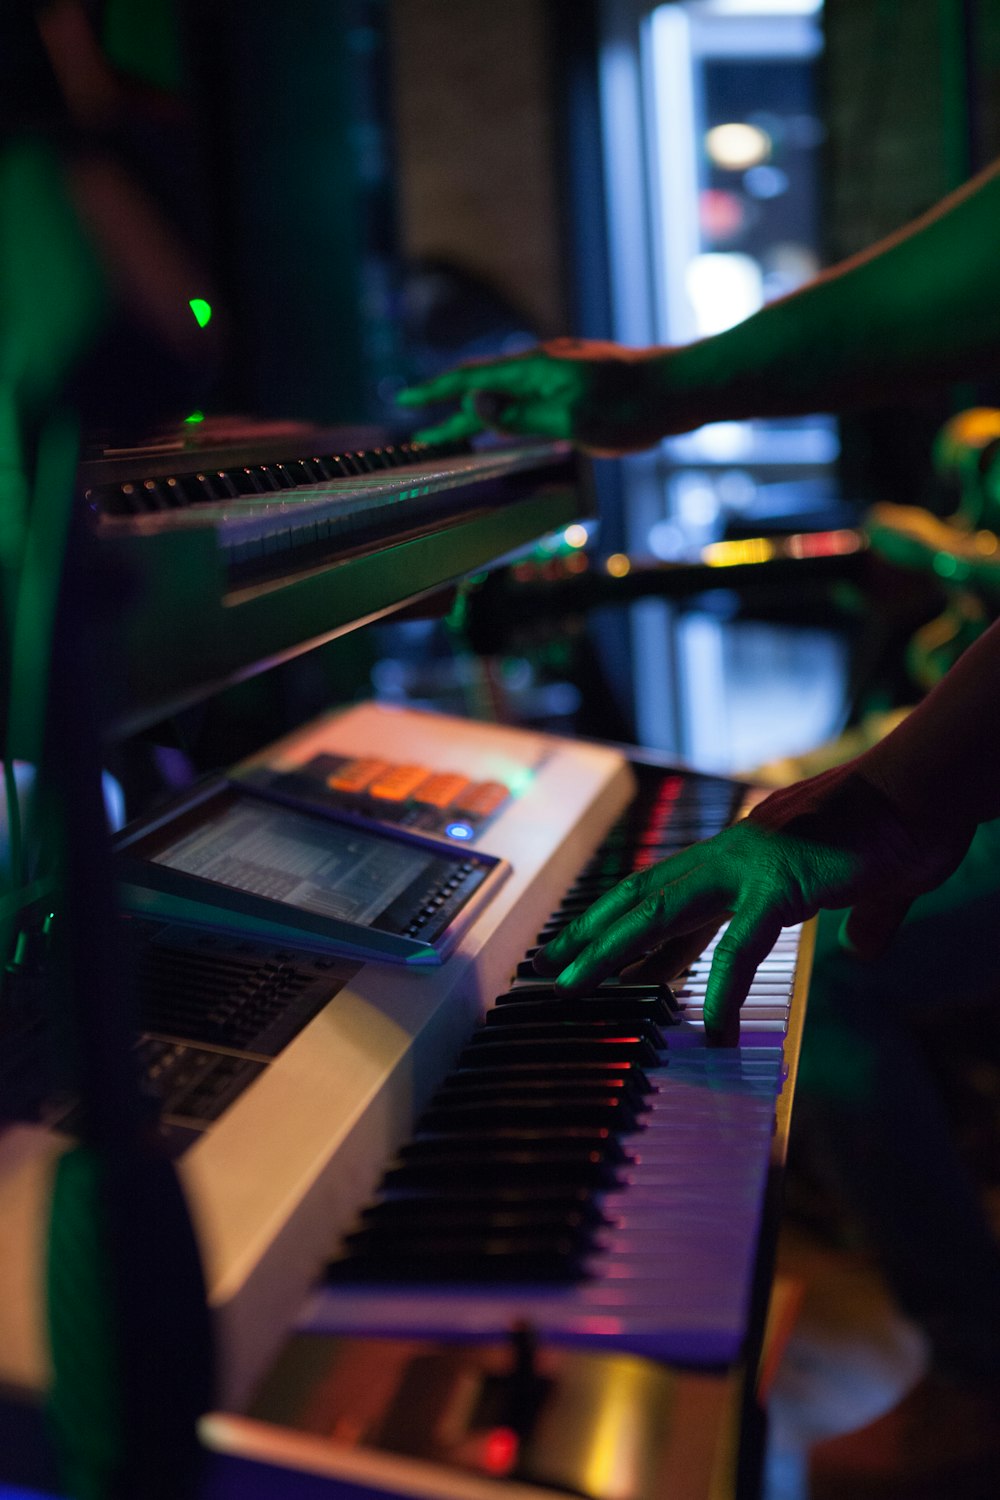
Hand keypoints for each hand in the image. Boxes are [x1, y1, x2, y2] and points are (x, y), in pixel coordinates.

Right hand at [396, 338, 663, 453]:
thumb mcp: (571, 420)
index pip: (471, 378)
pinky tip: (508, 423)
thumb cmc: (632, 408)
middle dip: (449, 411)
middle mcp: (543, 366)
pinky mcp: (578, 383)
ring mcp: (561, 373)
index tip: (405, 400)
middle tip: (422, 434)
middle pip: (484, 387)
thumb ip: (520, 416)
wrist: (682, 390)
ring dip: (478, 415)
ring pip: (507, 395)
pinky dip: (506, 413)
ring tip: (454, 434)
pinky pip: (529, 398)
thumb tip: (474, 402)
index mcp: (535, 370)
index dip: (435, 391)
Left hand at [533, 762, 973, 1044]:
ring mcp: (753, 865)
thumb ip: (863, 919)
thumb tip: (863, 948)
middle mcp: (736, 853)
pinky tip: (710, 1030)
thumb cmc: (910, 825)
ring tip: (573, 988)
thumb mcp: (876, 884)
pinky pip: (739, 947)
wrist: (931, 788)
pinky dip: (719, 991)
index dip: (628, 922)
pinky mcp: (782, 886)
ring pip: (662, 913)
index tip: (593, 950)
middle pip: (646, 896)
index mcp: (749, 853)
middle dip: (595, 932)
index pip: (671, 890)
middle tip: (551, 964)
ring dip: (612, 951)